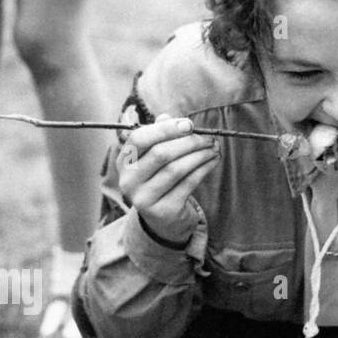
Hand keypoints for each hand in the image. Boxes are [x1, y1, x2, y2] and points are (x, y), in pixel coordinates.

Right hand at [118, 114, 219, 242]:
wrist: (162, 220)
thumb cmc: (159, 180)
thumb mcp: (153, 158)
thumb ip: (158, 135)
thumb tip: (168, 117)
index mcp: (124, 162)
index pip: (139, 138)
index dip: (165, 129)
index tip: (189, 124)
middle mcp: (129, 181)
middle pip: (161, 153)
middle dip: (189, 142)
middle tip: (208, 138)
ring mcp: (144, 198)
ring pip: (176, 169)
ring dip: (199, 155)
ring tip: (214, 148)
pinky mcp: (164, 211)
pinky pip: (188, 184)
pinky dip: (204, 169)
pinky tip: (213, 161)